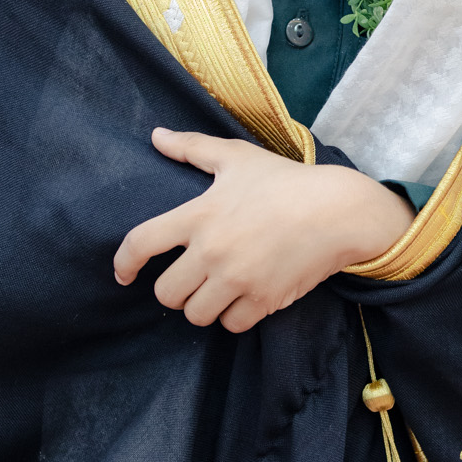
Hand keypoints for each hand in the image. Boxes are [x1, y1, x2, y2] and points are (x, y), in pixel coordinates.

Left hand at [114, 128, 413, 332]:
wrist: (338, 210)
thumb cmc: (286, 180)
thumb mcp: (237, 157)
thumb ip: (192, 147)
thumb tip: (156, 136)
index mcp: (198, 215)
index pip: (141, 243)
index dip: (123, 263)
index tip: (123, 275)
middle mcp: (211, 251)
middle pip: (166, 294)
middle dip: (174, 290)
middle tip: (190, 280)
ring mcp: (237, 279)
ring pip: (196, 315)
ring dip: (202, 306)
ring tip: (217, 291)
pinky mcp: (263, 300)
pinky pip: (231, 325)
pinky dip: (233, 317)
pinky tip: (243, 299)